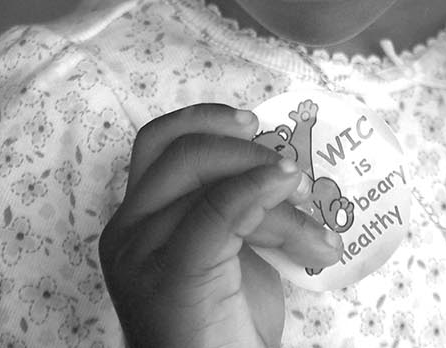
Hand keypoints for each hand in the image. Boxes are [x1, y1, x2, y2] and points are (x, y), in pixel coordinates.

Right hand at [98, 104, 343, 347]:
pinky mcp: (171, 277)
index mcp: (139, 218)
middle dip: (251, 155)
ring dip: (276, 193)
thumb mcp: (232, 246)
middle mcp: (129, 231)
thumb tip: (281, 159)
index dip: (207, 120)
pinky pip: (216, 214)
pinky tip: (296, 208)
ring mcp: (142, 255)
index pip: (162, 142)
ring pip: (210, 183)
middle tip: (302, 185)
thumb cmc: (226, 324)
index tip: (256, 124)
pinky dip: (258, 194)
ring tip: (317, 232)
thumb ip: (237, 201)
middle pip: (184, 152)